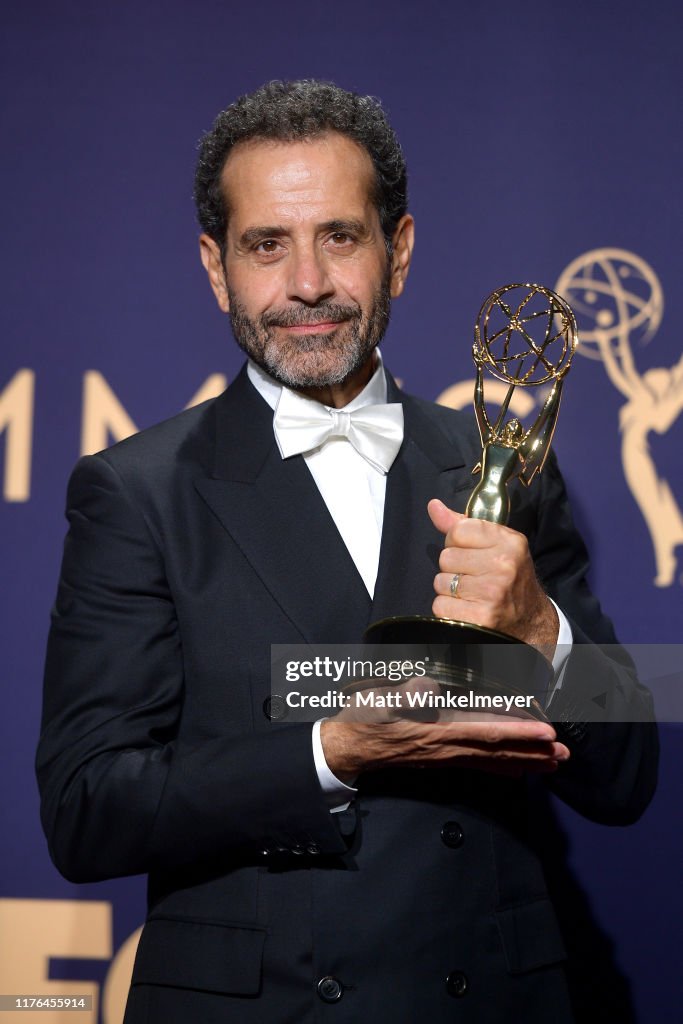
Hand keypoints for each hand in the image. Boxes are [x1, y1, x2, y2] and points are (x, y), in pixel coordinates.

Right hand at [320, 714, 569, 780]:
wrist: (348, 747)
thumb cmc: (365, 719)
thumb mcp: (380, 701)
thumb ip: (406, 694)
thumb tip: (429, 686)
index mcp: (437, 730)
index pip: (486, 732)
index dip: (519, 732)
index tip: (547, 732)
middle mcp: (447, 747)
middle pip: (498, 752)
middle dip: (532, 753)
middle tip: (565, 754)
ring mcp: (445, 756)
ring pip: (492, 762)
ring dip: (524, 763)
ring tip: (553, 764)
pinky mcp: (441, 758)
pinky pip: (478, 764)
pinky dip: (502, 768)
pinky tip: (517, 772)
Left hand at [427, 498, 557, 651]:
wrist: (531, 620)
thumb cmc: (510, 577)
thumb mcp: (497, 544)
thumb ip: (463, 525)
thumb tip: (433, 506)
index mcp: (509, 542)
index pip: (458, 530)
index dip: (457, 542)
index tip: (471, 552)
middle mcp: (503, 565)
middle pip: (446, 557)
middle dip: (453, 568)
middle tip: (474, 576)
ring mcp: (491, 593)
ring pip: (440, 582)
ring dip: (449, 590)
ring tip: (471, 593)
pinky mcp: (479, 618)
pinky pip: (440, 605)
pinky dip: (448, 610)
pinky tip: (468, 608)